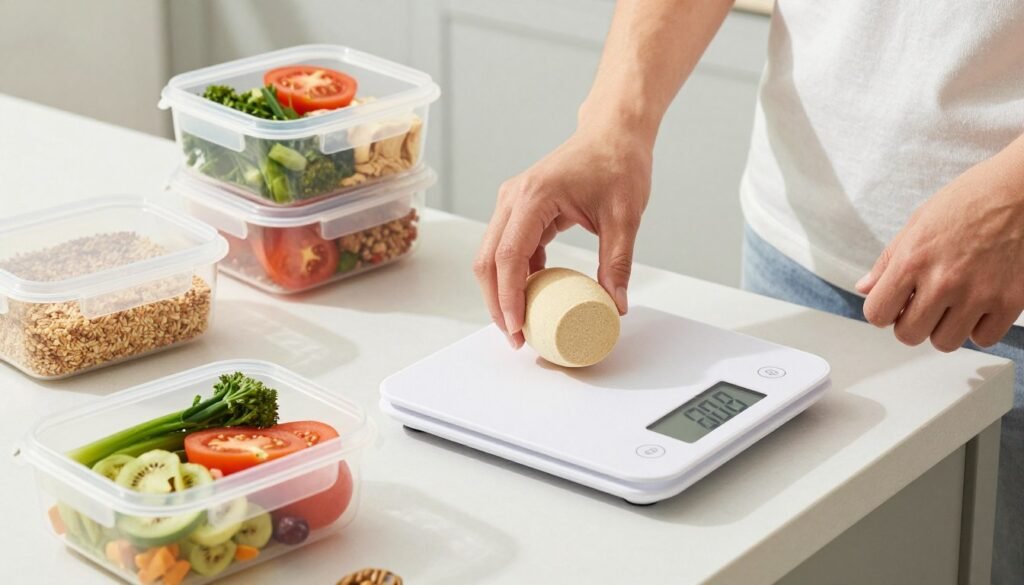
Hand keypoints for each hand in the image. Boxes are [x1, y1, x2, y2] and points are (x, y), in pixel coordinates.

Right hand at [473, 125, 651, 347]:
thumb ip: (617, 263)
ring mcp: (512, 202)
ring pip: (492, 255)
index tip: (517, 327)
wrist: (613, 132)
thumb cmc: (618, 163)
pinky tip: (531, 298)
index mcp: (534, 196)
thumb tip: (615, 305)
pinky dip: (515, 276)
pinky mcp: (520, 209)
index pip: (509, 256)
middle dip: (496, 302)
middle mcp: (513, 198)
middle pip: (488, 259)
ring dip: (501, 291)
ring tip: (521, 323)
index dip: (509, 297)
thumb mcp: (625, 217)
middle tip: (515, 337)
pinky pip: (508, 248)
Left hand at [857, 156, 1023, 350]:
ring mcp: (978, 295)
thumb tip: (865, 288)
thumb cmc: (970, 200)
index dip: (883, 311)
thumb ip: (888, 261)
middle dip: (911, 323)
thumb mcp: (918, 223)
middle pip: (909, 335)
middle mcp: (943, 282)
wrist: (1022, 189)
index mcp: (913, 261)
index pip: (877, 314)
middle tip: (923, 305)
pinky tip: (978, 306)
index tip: (894, 304)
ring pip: (945, 342)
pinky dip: (978, 328)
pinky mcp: (1010, 302)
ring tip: (952, 304)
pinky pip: (983, 339)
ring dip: (944, 328)